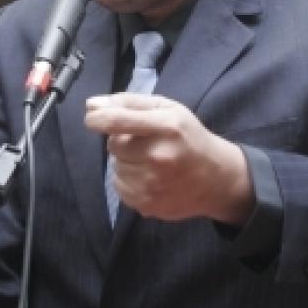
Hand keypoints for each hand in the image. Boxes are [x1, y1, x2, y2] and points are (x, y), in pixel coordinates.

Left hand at [85, 92, 253, 224]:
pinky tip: (149, 177)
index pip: (118, 120)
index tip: (91, 118)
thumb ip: (129, 103)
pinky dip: (128, 180)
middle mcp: (159, 156)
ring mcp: (153, 184)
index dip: (98, 119)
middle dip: (122, 140)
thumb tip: (91, 105)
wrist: (216, 179)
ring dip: (126, 161)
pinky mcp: (147, 204)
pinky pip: (119, 187)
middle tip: (144, 142)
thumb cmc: (189, 136)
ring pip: (115, 167)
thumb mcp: (168, 109)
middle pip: (114, 144)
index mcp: (167, 127)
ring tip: (150, 160)